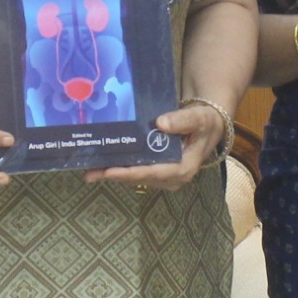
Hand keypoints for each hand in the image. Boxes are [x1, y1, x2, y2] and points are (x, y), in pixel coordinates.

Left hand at [86, 101, 226, 192]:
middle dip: (114, 175)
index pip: (153, 173)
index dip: (130, 173)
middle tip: (89, 173)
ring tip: (89, 169)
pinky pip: (136, 171)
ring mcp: (163, 176)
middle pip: (139, 178)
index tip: (110, 171)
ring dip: (113, 173)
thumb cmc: (205, 122)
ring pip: (135, 177)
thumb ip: (182, 120)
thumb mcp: (199, 119)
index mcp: (183, 169)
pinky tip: (101, 163)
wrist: (208, 125)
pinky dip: (120, 167)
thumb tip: (161, 123)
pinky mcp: (157, 171)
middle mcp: (172, 178)